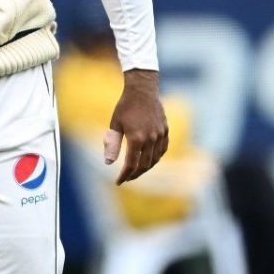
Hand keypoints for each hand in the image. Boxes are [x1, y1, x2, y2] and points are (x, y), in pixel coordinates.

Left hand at [105, 70, 168, 184]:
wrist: (142, 90)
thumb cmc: (125, 107)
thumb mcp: (114, 125)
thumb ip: (112, 144)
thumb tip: (108, 162)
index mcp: (136, 138)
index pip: (131, 164)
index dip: (124, 175)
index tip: (118, 182)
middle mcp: (150, 139)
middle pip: (144, 165)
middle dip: (134, 174)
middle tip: (126, 179)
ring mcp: (160, 135)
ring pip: (155, 159)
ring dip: (146, 168)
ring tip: (136, 172)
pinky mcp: (165, 130)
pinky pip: (163, 149)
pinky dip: (156, 158)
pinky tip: (149, 160)